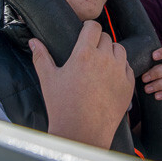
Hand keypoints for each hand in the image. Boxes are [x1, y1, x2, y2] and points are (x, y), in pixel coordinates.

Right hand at [29, 20, 133, 148]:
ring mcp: (119, 72)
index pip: (93, 27)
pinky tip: (110, 76)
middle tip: (90, 51)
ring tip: (101, 61)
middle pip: (106, 37)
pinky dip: (120, 68)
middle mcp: (105, 59)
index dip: (88, 27)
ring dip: (111, 51)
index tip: (85, 32)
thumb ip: (41, 57)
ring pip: (119, 49)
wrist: (83, 133)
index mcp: (84, 54)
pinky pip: (128, 67)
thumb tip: (33, 41)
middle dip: (98, 41)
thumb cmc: (63, 107)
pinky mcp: (128, 85)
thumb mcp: (48, 80)